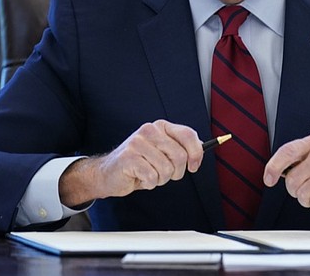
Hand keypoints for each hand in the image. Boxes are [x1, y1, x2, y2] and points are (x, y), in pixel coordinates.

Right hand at [60, 119, 202, 206]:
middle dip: (176, 172)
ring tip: (149, 174)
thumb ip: (179, 148)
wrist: (109, 174)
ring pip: (167, 169)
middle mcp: (149, 130)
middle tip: (163, 174)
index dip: (196, 153)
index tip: (194, 166)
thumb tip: (200, 151)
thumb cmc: (139, 164)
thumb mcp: (162, 152)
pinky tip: (140, 178)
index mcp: (160, 126)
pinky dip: (149, 183)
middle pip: (180, 156)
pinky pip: (153, 177)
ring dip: (160, 179)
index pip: (188, 134)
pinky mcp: (129, 158)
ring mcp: (138, 143)